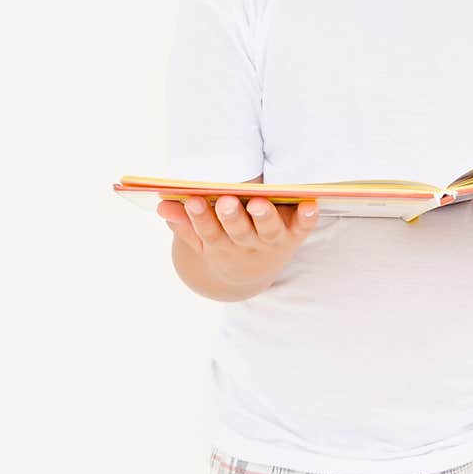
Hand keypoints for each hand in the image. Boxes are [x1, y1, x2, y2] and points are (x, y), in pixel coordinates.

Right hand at [157, 193, 318, 290]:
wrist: (252, 273)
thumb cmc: (224, 244)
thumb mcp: (201, 242)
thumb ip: (185, 225)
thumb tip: (162, 205)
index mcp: (221, 245)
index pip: (208, 232)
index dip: (200, 217)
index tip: (192, 199)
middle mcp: (247, 245)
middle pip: (238, 231)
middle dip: (232, 217)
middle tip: (226, 201)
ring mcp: (271, 241)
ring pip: (268, 230)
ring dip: (265, 217)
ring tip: (259, 203)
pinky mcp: (294, 236)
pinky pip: (303, 228)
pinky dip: (307, 217)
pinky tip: (310, 203)